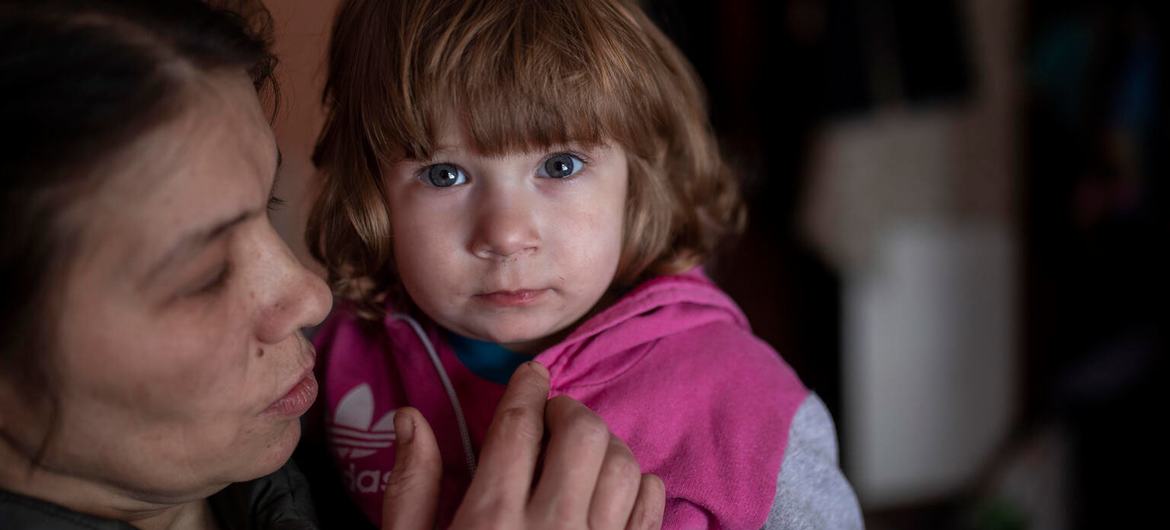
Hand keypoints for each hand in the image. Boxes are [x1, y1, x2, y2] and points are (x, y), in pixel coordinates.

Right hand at [381, 361, 664, 528]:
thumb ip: (411, 487)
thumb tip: (412, 417)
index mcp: (490, 521)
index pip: (518, 427)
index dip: (527, 389)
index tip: (531, 375)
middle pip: (582, 434)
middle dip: (568, 411)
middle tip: (551, 417)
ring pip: (624, 465)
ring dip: (604, 444)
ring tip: (580, 452)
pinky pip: (652, 507)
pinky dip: (640, 483)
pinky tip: (613, 488)